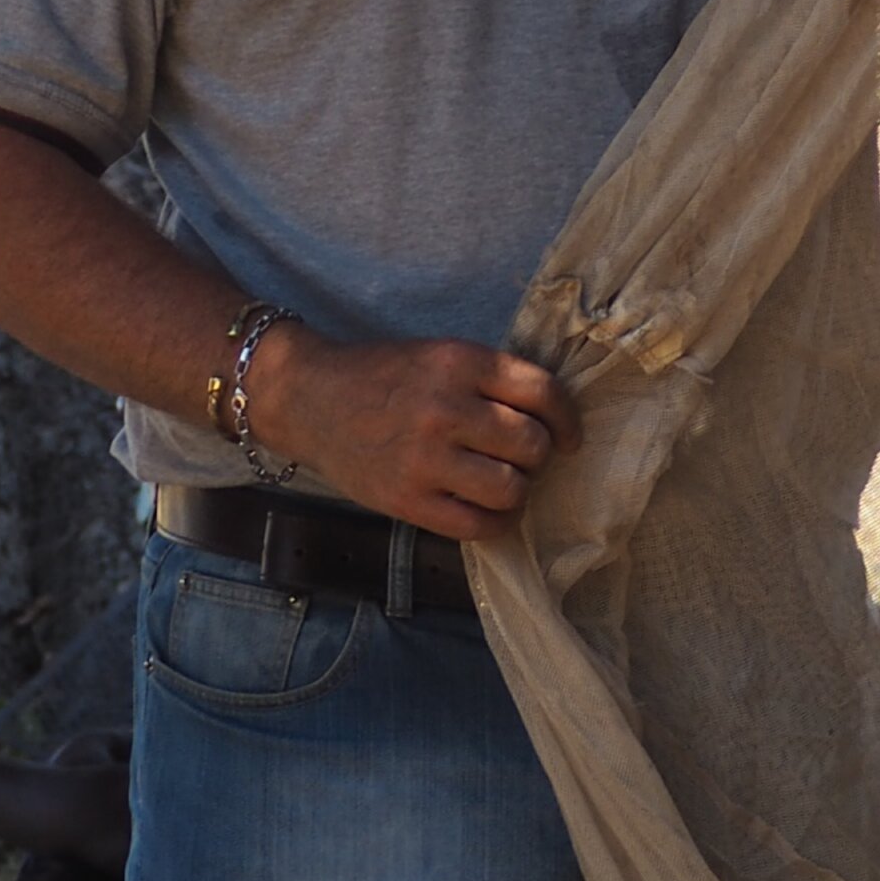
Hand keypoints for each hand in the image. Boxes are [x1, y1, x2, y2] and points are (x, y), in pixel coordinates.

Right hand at [249, 327, 581, 540]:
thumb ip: (492, 380)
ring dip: (518, 490)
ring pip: (511, 488)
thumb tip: (554, 421)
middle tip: (522, 457)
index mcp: (459, 363)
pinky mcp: (407, 500)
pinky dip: (497, 522)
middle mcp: (444, 409)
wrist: (310, 398)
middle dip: (538, 455)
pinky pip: (478, 525)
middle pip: (531, 445)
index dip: (568, 420)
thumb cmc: (384, 376)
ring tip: (504, 482)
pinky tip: (491, 510)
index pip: (543, 393)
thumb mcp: (441, 355)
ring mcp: (424, 459)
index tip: (569, 437)